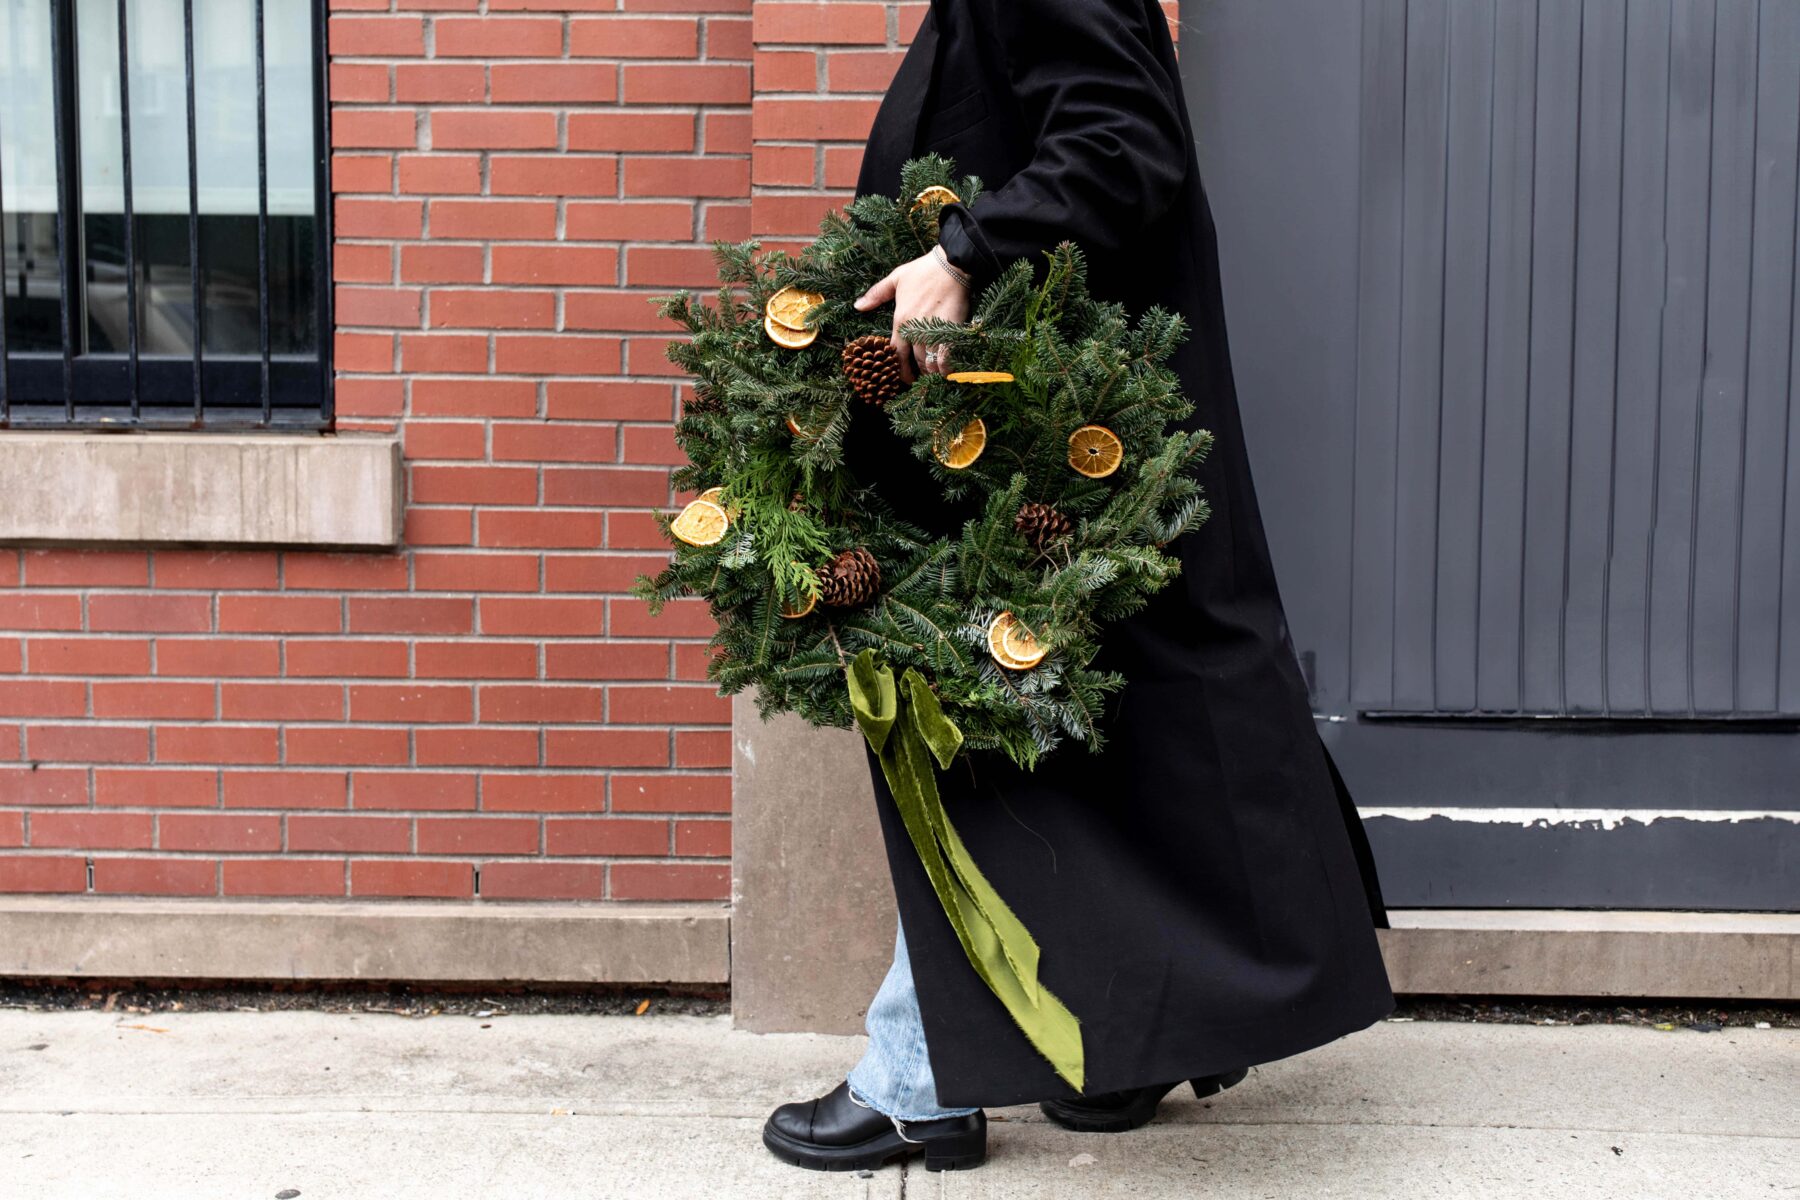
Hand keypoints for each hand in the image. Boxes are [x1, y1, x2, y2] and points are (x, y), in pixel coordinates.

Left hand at [852, 247, 971, 381]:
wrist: (951, 266)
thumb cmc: (924, 271)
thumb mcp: (896, 278)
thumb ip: (877, 294)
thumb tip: (857, 306)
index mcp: (900, 321)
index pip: (894, 355)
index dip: (899, 370)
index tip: (904, 377)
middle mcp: (913, 331)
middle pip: (915, 362)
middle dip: (919, 374)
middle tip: (923, 379)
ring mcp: (931, 333)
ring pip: (930, 364)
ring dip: (933, 373)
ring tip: (937, 376)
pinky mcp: (949, 332)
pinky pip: (946, 359)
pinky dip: (946, 369)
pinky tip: (948, 372)